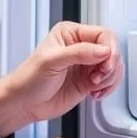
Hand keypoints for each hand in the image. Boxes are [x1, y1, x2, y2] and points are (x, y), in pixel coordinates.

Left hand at [0, 22, 123, 134]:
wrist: (23, 104)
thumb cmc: (28, 79)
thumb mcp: (51, 61)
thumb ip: (79, 53)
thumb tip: (103, 50)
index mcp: (70, 33)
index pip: (103, 34)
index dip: (109, 49)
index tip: (105, 63)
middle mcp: (81, 47)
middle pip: (112, 50)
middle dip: (110, 65)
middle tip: (98, 76)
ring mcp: (86, 65)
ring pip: (114, 66)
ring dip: (109, 78)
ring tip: (94, 86)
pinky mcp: (89, 81)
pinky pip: (109, 81)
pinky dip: (108, 88)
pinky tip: (95, 93)